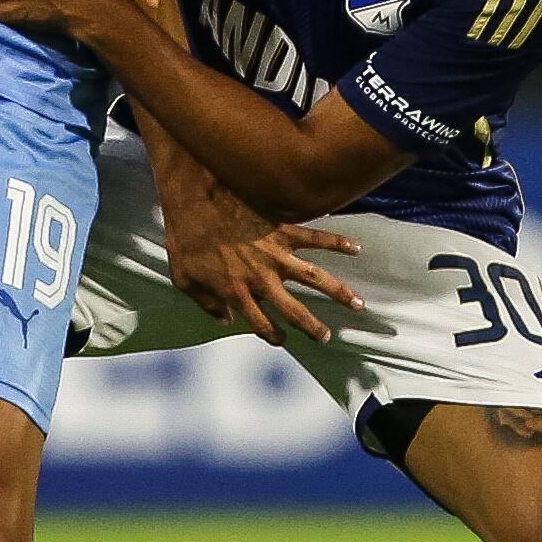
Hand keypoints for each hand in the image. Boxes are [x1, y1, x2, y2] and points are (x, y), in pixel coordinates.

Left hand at [162, 170, 361, 344]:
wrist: (194, 200)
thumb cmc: (184, 238)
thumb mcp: (183, 278)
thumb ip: (204, 303)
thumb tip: (223, 320)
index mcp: (237, 292)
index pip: (260, 324)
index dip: (272, 335)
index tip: (282, 340)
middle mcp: (262, 279)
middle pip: (295, 311)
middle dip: (313, 327)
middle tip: (327, 337)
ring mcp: (275, 254)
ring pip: (315, 279)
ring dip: (339, 292)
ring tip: (358, 304)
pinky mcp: (282, 229)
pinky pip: (316, 237)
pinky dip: (338, 242)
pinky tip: (356, 248)